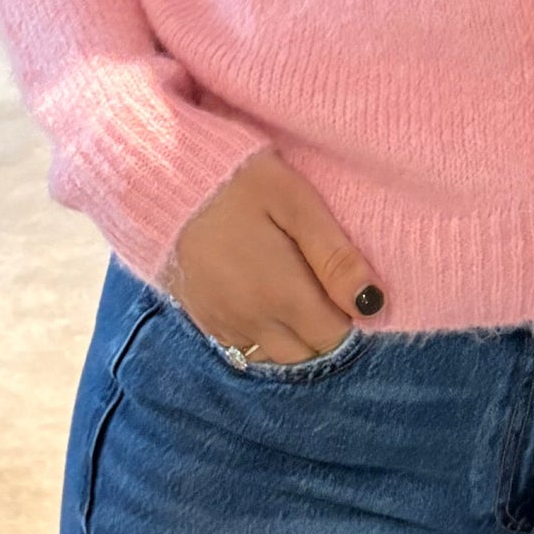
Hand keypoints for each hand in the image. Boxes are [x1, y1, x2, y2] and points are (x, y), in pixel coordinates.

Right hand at [168, 149, 383, 364]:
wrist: (160, 178)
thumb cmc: (237, 180)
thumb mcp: (295, 203)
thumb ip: (335, 256)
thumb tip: (373, 304)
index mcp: (282, 295)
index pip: (336, 335)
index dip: (350, 311)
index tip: (345, 280)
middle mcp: (252, 322)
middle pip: (308, 352)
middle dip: (324, 327)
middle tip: (321, 281)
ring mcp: (224, 325)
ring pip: (276, 355)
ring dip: (295, 335)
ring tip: (294, 288)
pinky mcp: (203, 320)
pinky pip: (244, 347)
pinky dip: (264, 334)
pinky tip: (263, 297)